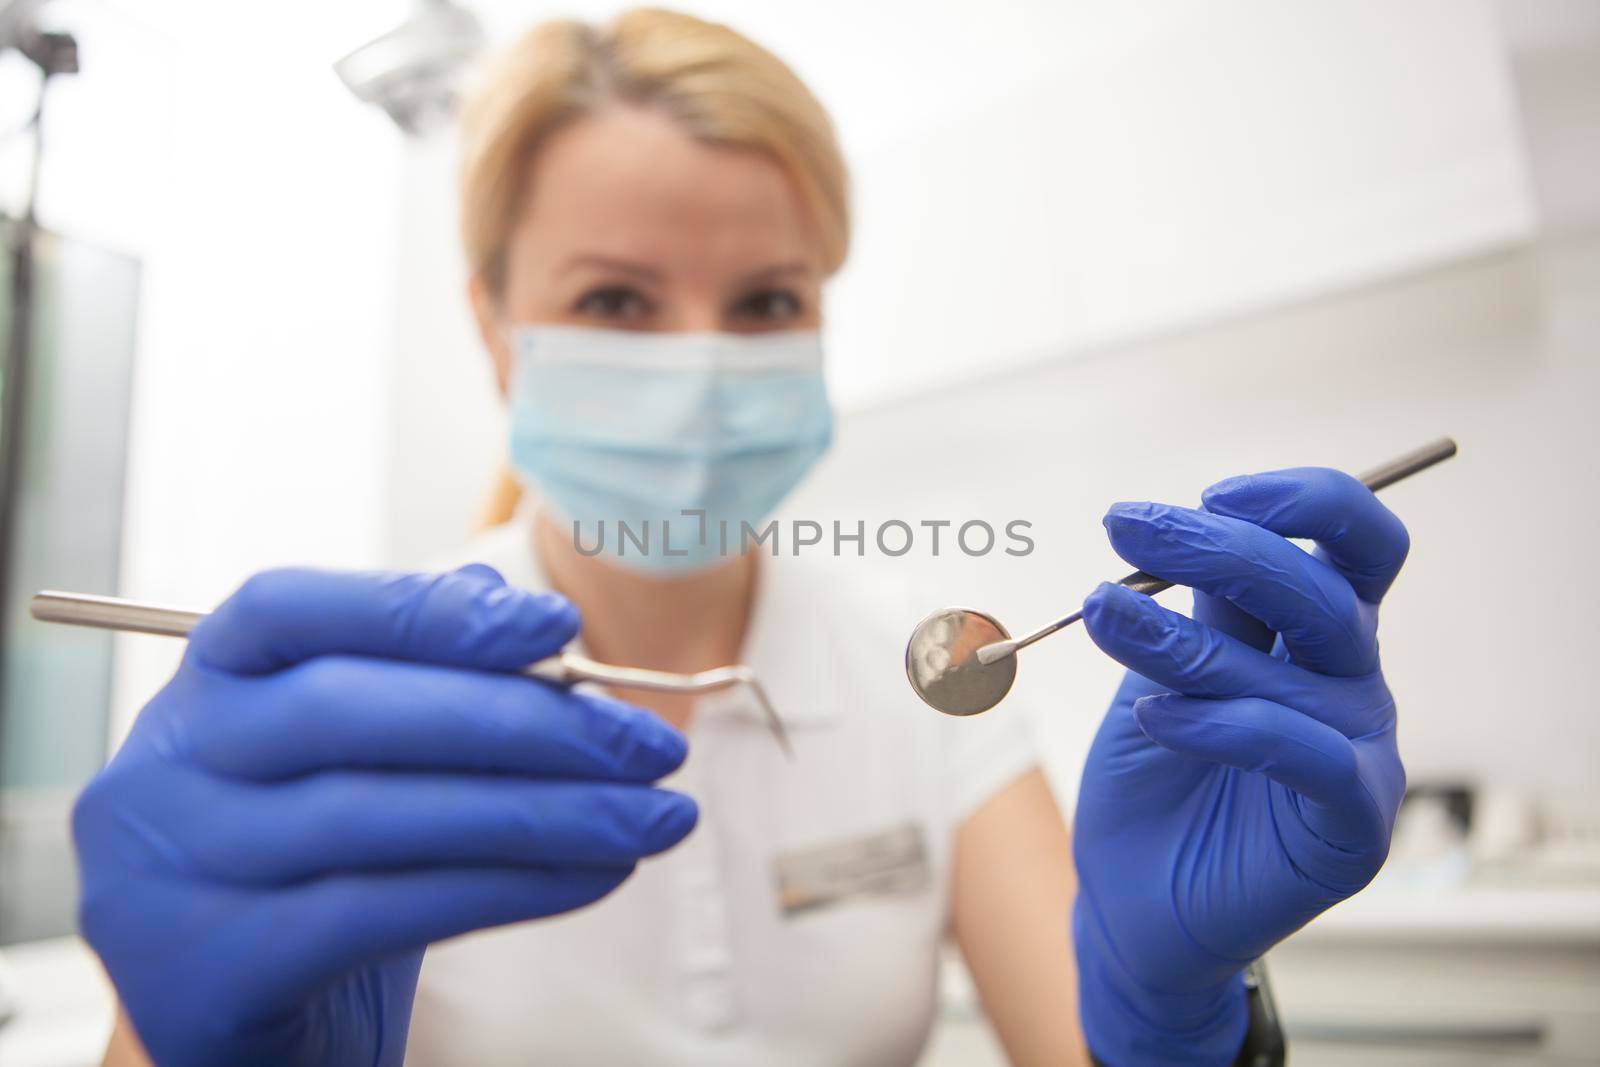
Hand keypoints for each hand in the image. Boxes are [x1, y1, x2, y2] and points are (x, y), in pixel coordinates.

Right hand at [73, 566, 695, 1066]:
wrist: (237, 1020)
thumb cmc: (311, 862)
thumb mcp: (348, 758)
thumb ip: (418, 677)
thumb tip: (523, 616)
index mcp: (203, 683)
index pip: (293, 608)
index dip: (427, 609)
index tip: (558, 625)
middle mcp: (169, 766)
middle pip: (350, 712)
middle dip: (523, 722)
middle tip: (650, 744)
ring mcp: (178, 871)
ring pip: (383, 816)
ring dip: (547, 812)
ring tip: (655, 816)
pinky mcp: (216, 969)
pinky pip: (389, 911)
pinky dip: (513, 886)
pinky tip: (597, 874)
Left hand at [1071, 468, 1409, 1065]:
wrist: (1132, 902)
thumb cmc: (1149, 780)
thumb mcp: (1157, 674)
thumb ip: (1183, 611)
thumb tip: (1165, 529)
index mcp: (1317, 633)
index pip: (1354, 542)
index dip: (1302, 502)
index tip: (1213, 492)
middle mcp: (1350, 683)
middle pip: (1317, 588)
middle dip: (1215, 546)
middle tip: (1124, 526)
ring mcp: (1360, 752)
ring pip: (1291, 667)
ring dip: (1183, 635)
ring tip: (1099, 613)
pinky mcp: (1351, 824)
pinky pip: (1304, 752)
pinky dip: (1222, 724)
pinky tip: (1153, 719)